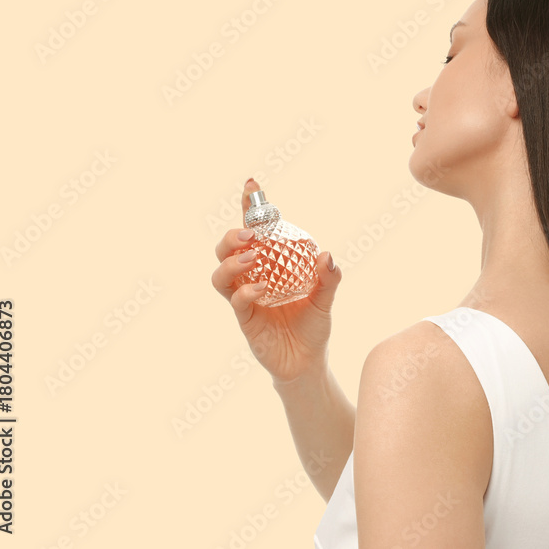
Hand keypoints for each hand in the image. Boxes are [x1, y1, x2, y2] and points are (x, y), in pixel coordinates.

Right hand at [211, 178, 342, 383]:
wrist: (307, 364)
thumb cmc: (313, 327)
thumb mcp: (325, 300)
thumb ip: (328, 278)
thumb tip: (327, 255)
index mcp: (269, 267)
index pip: (255, 232)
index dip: (250, 207)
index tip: (251, 185)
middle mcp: (251, 279)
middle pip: (227, 249)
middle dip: (232, 234)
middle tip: (250, 233)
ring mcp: (244, 300)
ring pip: (220, 274)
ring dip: (231, 261)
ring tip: (250, 258)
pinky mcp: (244, 321)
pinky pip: (236, 301)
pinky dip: (246, 291)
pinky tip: (261, 288)